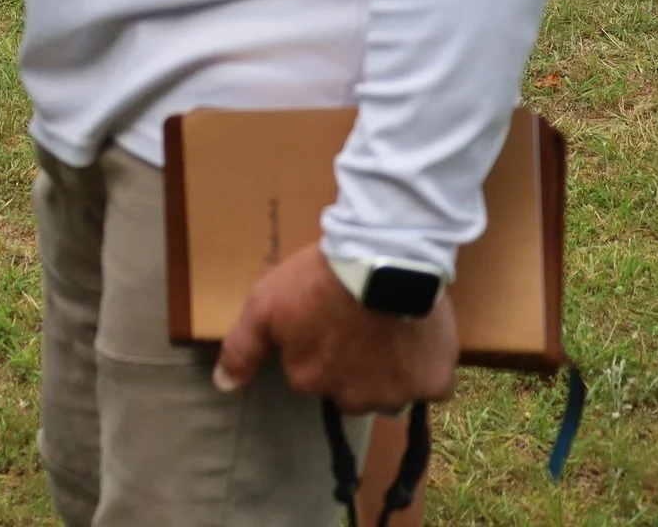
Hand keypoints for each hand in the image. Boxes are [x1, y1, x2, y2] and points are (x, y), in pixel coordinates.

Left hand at [215, 245, 457, 416]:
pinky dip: (430, 368)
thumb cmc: (319, 276)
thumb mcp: (265, 304)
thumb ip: (242, 348)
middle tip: (360, 322)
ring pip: (391, 391)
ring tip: (391, 326)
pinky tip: (423, 338)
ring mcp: (395, 394)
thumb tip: (223, 386)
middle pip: (352, 389)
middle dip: (355, 364)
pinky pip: (433, 387)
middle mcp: (352, 400)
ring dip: (391, 369)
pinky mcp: (433, 384)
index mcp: (309, 380)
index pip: (311, 375)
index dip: (320, 345)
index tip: (327, 318)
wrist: (383, 256)